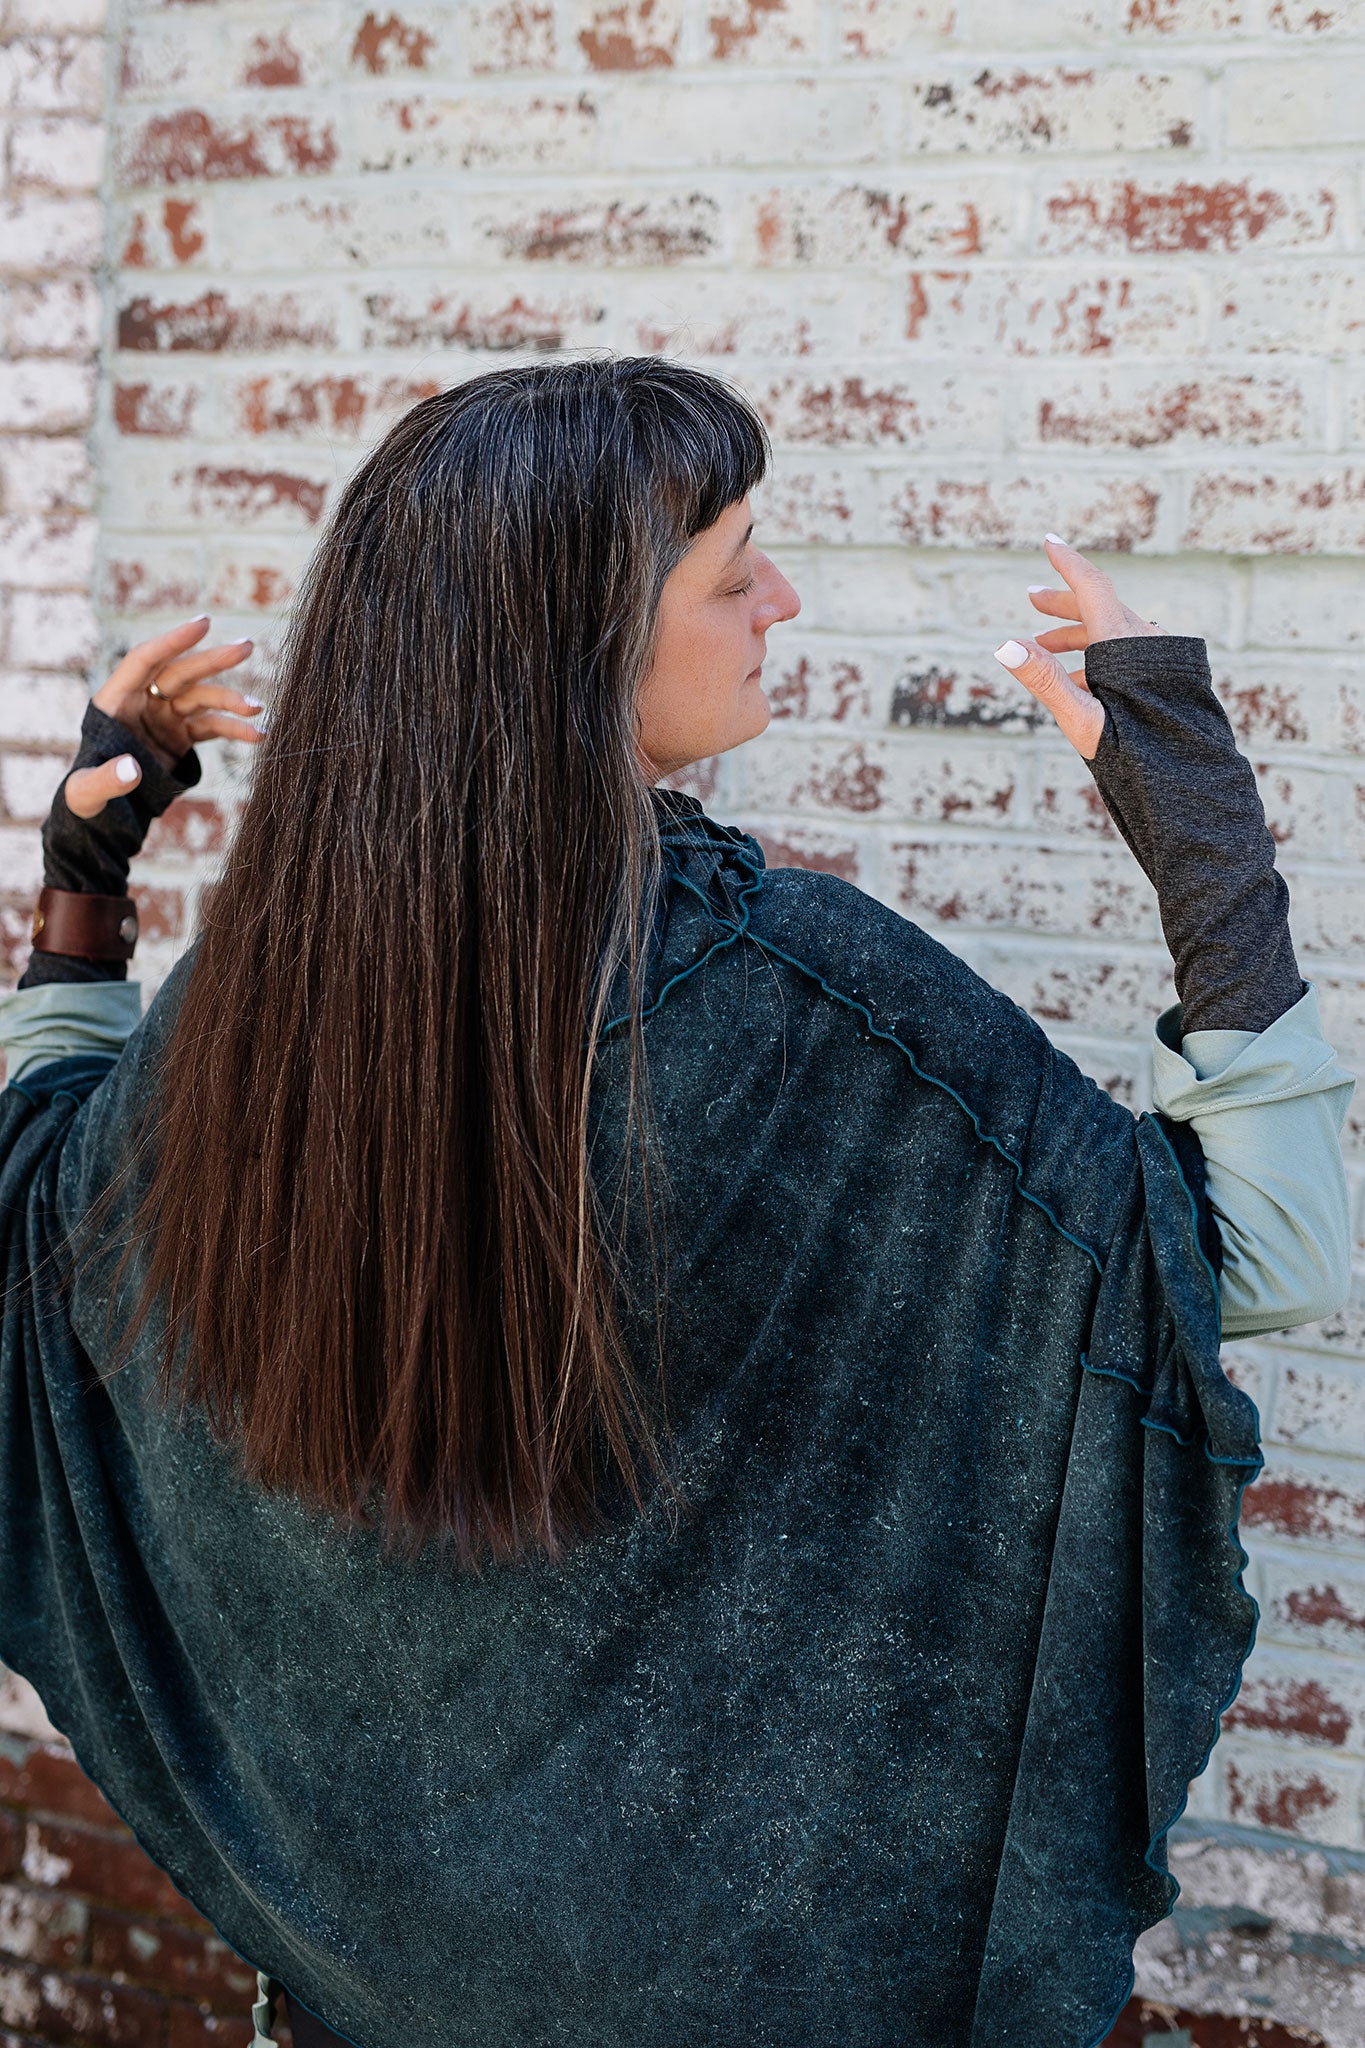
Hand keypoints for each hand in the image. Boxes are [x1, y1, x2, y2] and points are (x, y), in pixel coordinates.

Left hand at [64, 616, 264, 819]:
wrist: (103, 813)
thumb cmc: (86, 797)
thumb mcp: (88, 791)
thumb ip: (106, 780)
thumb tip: (131, 771)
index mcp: (115, 701)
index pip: (144, 660)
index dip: (173, 642)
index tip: (204, 625)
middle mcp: (142, 702)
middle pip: (180, 673)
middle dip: (213, 661)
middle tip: (246, 648)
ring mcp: (163, 718)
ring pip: (201, 698)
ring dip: (231, 701)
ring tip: (258, 709)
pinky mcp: (180, 737)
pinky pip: (211, 726)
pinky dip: (235, 729)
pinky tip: (258, 734)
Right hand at [992, 536, 1162, 762]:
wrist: (1186, 774)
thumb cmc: (1133, 751)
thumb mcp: (1080, 716)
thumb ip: (1043, 679)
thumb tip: (1005, 645)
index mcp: (1122, 640)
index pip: (1091, 585)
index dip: (1067, 562)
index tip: (1049, 541)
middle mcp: (1144, 639)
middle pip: (1100, 607)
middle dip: (1063, 605)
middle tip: (1032, 601)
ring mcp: (1159, 656)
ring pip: (1112, 631)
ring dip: (1077, 635)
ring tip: (1045, 647)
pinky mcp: (1167, 673)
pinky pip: (1128, 652)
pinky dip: (1098, 656)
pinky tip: (1081, 681)